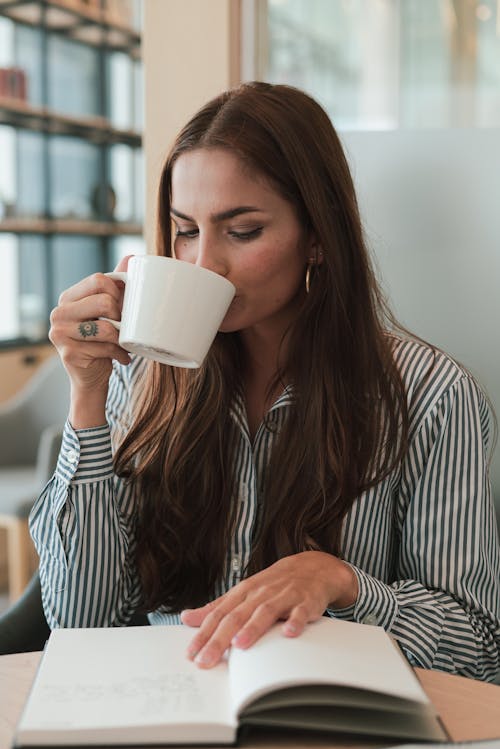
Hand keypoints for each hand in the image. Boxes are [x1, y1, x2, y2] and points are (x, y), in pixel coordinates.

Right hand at [49, 255, 132, 426]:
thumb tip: (132, 258)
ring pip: (106, 327)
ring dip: (122, 338)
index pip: (99, 279)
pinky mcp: (69, 353)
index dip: (119, 292)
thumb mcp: (107, 311)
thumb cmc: (101, 341)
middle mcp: (59, 313)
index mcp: (68, 298)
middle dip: (122, 316)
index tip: (124, 307)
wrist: (91, 377)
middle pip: (104, 301)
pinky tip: (121, 357)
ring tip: (124, 343)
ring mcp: (60, 334)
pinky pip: (105, 347)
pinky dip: (120, 353)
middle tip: (125, 327)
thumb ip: (116, 285)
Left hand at [180, 551, 357, 667]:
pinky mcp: (305, 601)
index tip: (191, 654)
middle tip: (206, 660)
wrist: (312, 567)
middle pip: (236, 616)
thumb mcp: (242, 593)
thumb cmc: (273, 585)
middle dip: (219, 639)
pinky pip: (301, 612)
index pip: (218, 615)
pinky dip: (295, 621)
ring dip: (252, 628)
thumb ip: (216, 608)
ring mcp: (283, 596)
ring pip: (265, 612)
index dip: (204, 634)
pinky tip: (289, 633)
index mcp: (243, 592)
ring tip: (239, 645)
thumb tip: (187, 618)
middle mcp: (260, 593)